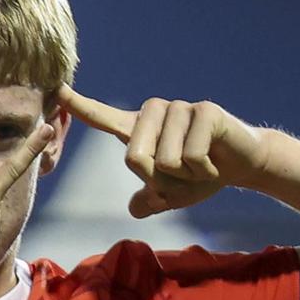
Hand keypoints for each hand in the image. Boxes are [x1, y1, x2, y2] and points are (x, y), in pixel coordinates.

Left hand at [62, 87, 274, 217]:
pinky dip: (202, 171)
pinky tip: (213, 162)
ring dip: (184, 177)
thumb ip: (149, 201)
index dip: (79, 106)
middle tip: (180, 176)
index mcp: (137, 129)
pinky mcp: (204, 110)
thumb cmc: (200, 176)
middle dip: (158, 180)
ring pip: (165, 160)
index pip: (102, 117)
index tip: (57, 91)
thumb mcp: (170, 196)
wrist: (242, 164)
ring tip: (198, 165)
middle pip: (134, 158)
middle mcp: (153, 113)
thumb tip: (135, 208)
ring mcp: (179, 108)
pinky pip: (190, 156)